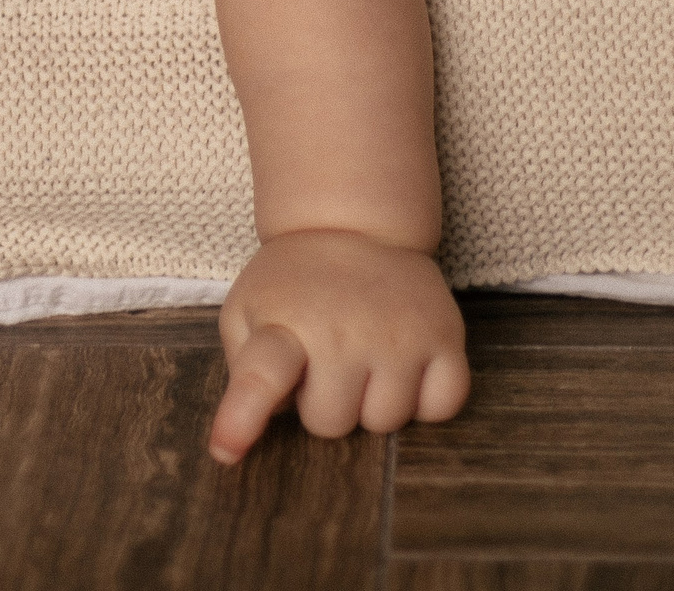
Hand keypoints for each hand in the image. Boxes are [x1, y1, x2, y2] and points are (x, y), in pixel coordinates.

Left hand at [208, 230, 470, 463]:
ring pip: (386, 421)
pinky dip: (427, 400)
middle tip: (325, 362)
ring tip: (364, 360)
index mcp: (285, 325)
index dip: (242, 418)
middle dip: (324, 404)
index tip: (226, 449)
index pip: (263, 375)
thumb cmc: (296, 284)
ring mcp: (400, 334)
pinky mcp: (446, 335)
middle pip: (331, 423)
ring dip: (372, 403)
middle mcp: (345, 330)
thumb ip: (243, 372)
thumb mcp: (247, 310)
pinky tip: (407, 367)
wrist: (355, 224)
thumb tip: (241, 440)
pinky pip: (442, 406)